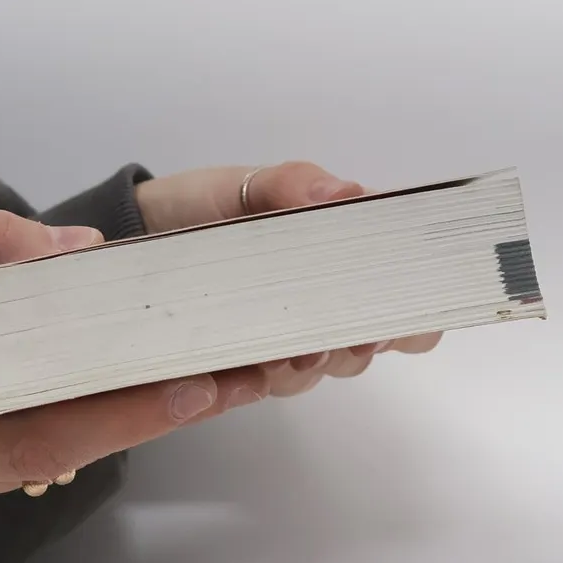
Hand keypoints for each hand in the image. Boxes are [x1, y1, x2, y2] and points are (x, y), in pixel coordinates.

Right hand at [0, 212, 249, 529]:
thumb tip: (72, 246)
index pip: (44, 435)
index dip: (129, 412)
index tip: (202, 385)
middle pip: (59, 449)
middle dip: (148, 410)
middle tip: (240, 374)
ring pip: (42, 452)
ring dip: (115, 412)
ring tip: (203, 372)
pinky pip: (11, 446)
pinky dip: (67, 411)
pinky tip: (120, 380)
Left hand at [134, 160, 441, 397]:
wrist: (146, 233)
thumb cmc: (212, 205)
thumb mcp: (251, 183)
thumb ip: (295, 184)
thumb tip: (344, 193)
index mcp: (352, 257)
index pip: (413, 300)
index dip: (415, 316)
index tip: (397, 317)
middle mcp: (333, 303)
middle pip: (374, 343)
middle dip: (359, 344)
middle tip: (344, 336)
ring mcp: (294, 335)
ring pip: (324, 367)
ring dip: (311, 360)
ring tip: (286, 349)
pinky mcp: (252, 358)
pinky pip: (272, 380)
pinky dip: (264, 371)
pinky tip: (249, 356)